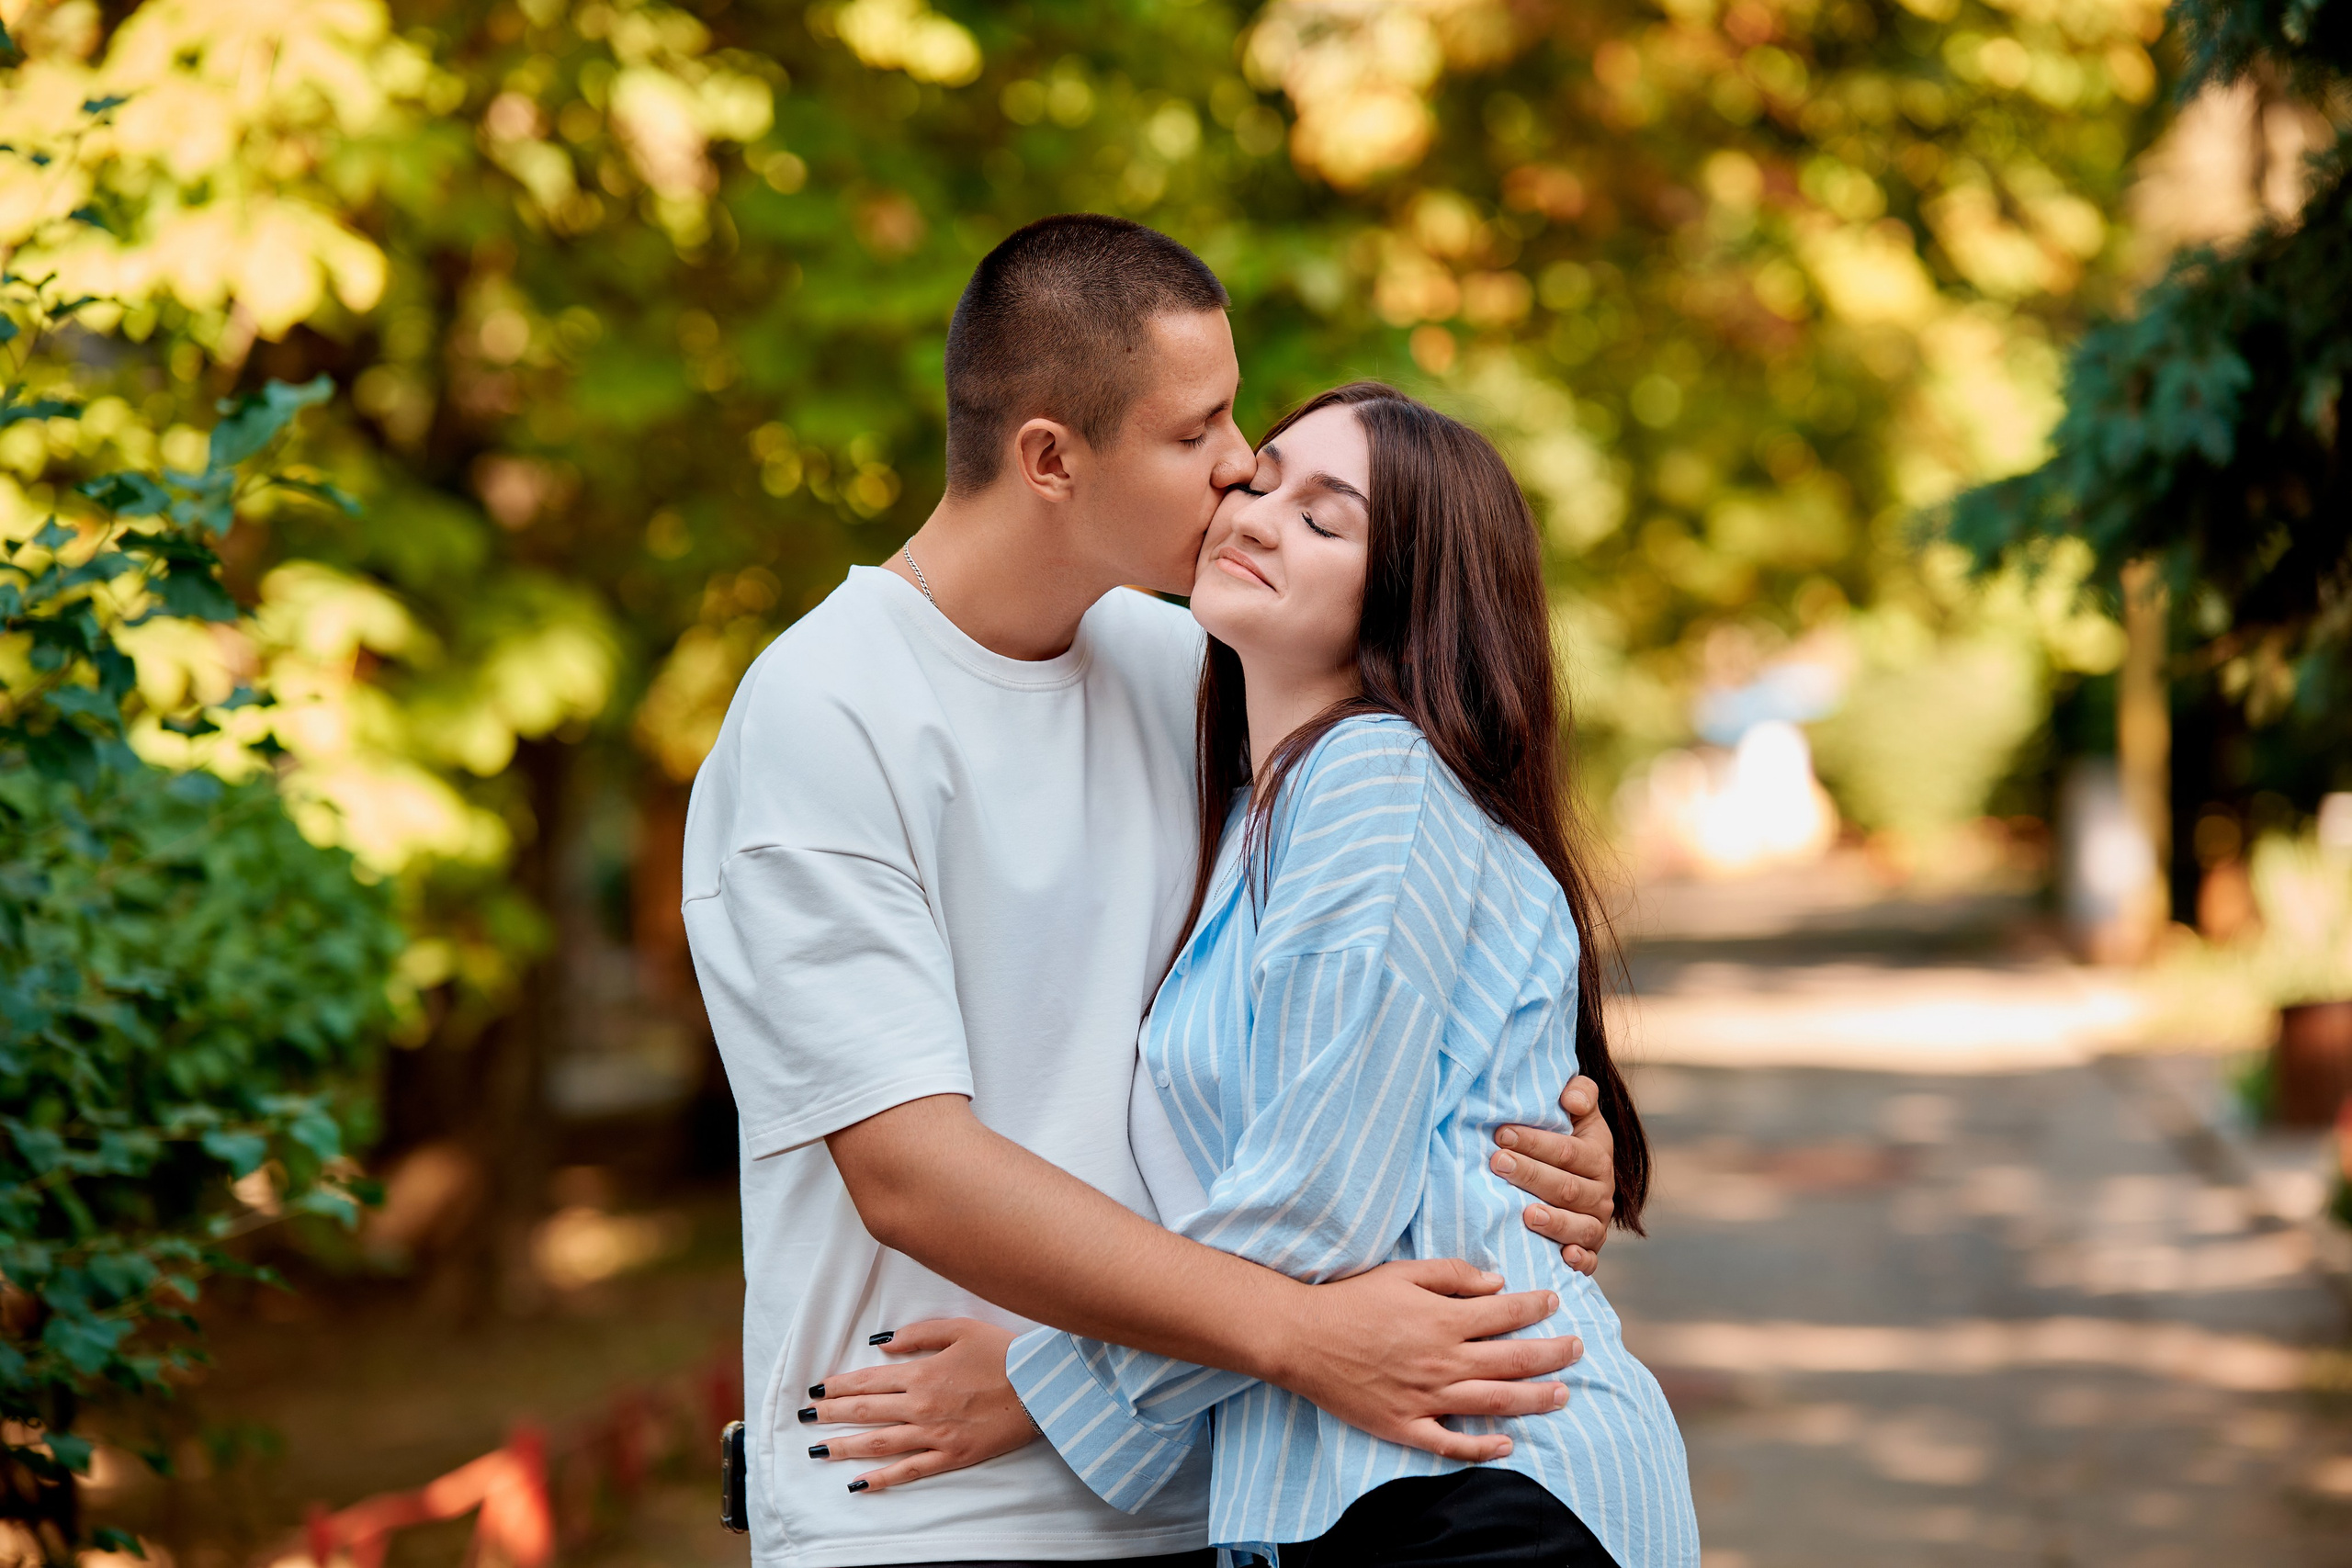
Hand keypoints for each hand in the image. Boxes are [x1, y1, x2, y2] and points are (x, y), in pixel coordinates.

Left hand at [800, 1318, 1034, 1492]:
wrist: (1041, 1387)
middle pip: (866, 1411)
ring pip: (879, 1443)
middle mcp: (921, 1406)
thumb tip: (881, 1345)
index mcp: (921, 1373)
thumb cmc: (1003, 1353)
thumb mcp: (960, 1328)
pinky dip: (881, 1478)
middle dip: (831, 1415)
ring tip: (818, 1450)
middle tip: (806, 1419)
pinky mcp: (951, 1456)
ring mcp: (935, 1435)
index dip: (839, 1386)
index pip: (868, 1381)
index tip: (817, 1390)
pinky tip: (859, 1483)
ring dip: (844, 1446)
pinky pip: (909, 1470)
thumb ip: (918, 1334)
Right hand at [1272, 1258, 1583, 1462]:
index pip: (1505, 1314)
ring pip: (1495, 1402)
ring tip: (1563, 1394)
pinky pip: (1451, 1444)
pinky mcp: (1405, 1426)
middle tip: (1577, 1349)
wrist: (1302, 1338)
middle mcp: (1443, 1361)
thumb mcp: (1402, 1273)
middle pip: (1513, 1360)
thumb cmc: (1352, 1300)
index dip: (1535, 1306)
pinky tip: (1507, 1445)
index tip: (1553, 1301)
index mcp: (1443, 1320)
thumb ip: (1452, 1276)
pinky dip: (1482, 1448)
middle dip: (1552, 1353)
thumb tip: (1496, 1284)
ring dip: (1535, 1399)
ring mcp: (1426, 1398)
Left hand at [1494, 1074, 1617, 1273]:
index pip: (1568, 1151)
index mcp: (1598, 1157)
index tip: (1501, 1133)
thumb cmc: (1566, 1138)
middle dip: (1531, 1175)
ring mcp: (1596, 1224)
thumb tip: (1572, 1100)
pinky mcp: (1590, 1251)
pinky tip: (1563, 1257)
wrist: (1579, 1176)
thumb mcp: (1578, 1111)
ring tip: (1526, 1214)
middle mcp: (1601, 1193)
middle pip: (1567, 1187)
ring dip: (1554, 1221)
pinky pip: (1590, 1260)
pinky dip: (1579, 1261)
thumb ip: (1580, 1094)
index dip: (1535, 1142)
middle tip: (1497, 1163)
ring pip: (1579, 1225)